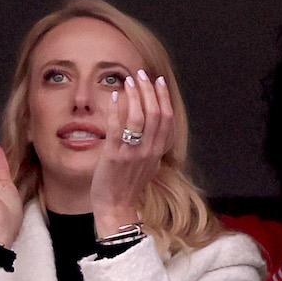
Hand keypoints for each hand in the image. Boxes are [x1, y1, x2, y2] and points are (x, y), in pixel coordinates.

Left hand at [89, 70, 172, 236]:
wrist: (117, 207)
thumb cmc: (129, 184)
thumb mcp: (148, 162)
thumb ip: (151, 143)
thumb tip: (150, 120)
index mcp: (158, 151)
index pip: (167, 118)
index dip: (163, 97)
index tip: (158, 81)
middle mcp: (149, 151)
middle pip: (155, 114)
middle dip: (149, 90)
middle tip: (141, 74)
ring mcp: (132, 153)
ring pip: (138, 117)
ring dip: (134, 95)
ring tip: (128, 80)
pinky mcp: (114, 155)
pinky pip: (117, 128)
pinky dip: (117, 109)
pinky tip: (115, 96)